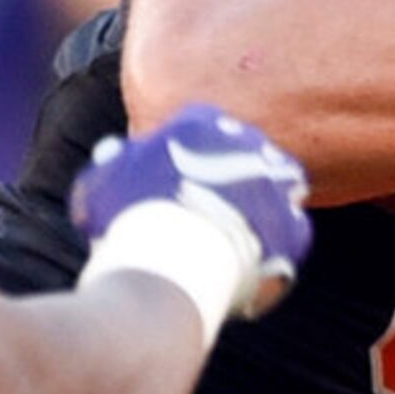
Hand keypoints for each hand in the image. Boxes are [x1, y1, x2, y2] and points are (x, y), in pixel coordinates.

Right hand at [70, 105, 312, 316]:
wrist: (168, 268)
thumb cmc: (127, 225)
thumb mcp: (100, 187)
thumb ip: (111, 166)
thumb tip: (113, 154)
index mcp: (200, 125)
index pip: (208, 125)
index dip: (198, 151)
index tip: (189, 173)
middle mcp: (247, 145)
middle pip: (249, 149)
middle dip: (237, 171)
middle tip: (218, 201)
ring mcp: (275, 185)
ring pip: (281, 183)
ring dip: (266, 201)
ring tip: (242, 229)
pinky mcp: (294, 228)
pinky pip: (293, 231)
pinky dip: (277, 244)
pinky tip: (255, 260)